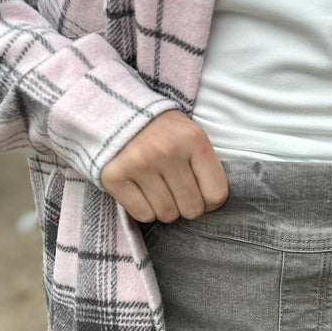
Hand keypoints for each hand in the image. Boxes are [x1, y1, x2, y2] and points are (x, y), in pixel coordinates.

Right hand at [99, 110, 227, 221]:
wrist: (121, 115)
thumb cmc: (164, 134)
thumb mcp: (192, 138)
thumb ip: (206, 167)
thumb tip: (210, 206)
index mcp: (193, 140)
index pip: (216, 194)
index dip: (210, 202)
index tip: (200, 194)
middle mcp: (167, 151)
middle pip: (192, 209)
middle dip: (186, 206)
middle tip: (176, 191)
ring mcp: (140, 164)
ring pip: (167, 214)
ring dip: (165, 208)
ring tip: (158, 188)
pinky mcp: (115, 176)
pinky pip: (144, 215)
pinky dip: (145, 210)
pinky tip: (141, 191)